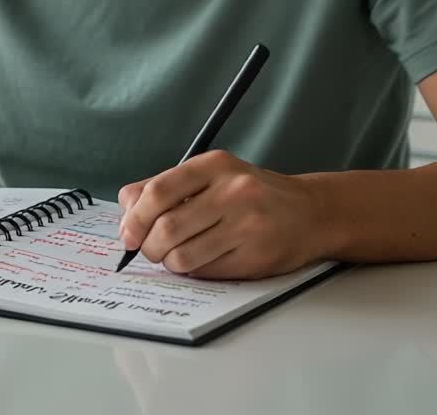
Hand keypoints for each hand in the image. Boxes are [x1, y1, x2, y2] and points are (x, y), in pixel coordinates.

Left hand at [117, 150, 328, 279]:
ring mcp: (247, 224)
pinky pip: (205, 271)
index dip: (134, 217)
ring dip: (169, 262)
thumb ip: (166, 187)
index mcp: (215, 165)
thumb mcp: (212, 176)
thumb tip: (126, 213)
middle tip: (149, 250)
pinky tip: (202, 260)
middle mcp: (233, 191)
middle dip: (148, 246)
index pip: (158, 191)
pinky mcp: (256, 255)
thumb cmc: (251, 195)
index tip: (128, 234)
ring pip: (182, 255)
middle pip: (166, 227)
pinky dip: (193, 271)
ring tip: (176, 255)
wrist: (310, 212)